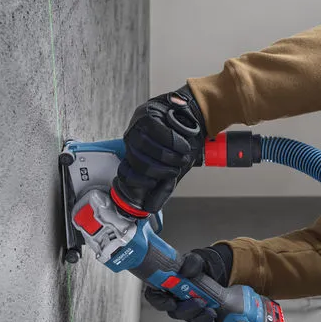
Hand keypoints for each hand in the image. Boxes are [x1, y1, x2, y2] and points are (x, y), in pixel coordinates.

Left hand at [113, 85, 205, 213]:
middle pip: (139, 162)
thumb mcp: (174, 169)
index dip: (140, 182)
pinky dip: (173, 140)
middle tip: (177, 166)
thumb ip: (162, 188)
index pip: (126, 173)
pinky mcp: (146, 113)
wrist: (194, 117)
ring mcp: (136, 126)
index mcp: (134, 156)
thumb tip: (150, 208)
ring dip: (169, 154)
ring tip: (182, 154)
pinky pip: (157, 131)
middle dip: (162, 169)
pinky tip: (182, 143)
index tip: (155, 183)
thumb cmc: (184, 142)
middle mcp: (131, 141)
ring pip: (147, 147)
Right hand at [144, 245, 232, 321]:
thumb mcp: (195, 260)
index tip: (171, 302)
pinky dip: (206, 321)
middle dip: (186, 310)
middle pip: (172, 310)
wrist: (212, 272)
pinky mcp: (196, 315)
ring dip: (198, 316)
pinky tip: (211, 315)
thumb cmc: (197, 267)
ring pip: (187, 317)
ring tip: (210, 310)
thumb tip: (186, 272)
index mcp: (164, 284)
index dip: (159, 302)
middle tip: (199, 302)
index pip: (154, 296)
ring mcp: (184, 308)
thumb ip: (191, 263)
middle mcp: (172, 298)